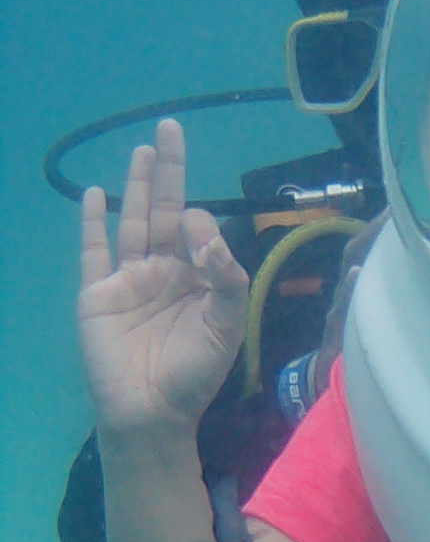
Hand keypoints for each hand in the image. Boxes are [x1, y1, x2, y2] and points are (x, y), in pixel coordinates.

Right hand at [79, 119, 248, 433]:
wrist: (150, 413)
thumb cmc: (193, 375)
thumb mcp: (225, 327)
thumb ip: (225, 278)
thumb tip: (205, 232)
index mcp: (197, 279)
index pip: (198, 233)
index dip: (200, 224)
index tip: (198, 236)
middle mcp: (163, 272)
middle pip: (166, 210)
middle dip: (169, 171)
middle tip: (170, 128)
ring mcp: (128, 280)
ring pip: (133, 221)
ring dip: (138, 185)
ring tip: (144, 149)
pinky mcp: (98, 293)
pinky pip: (93, 251)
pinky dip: (92, 222)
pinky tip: (96, 194)